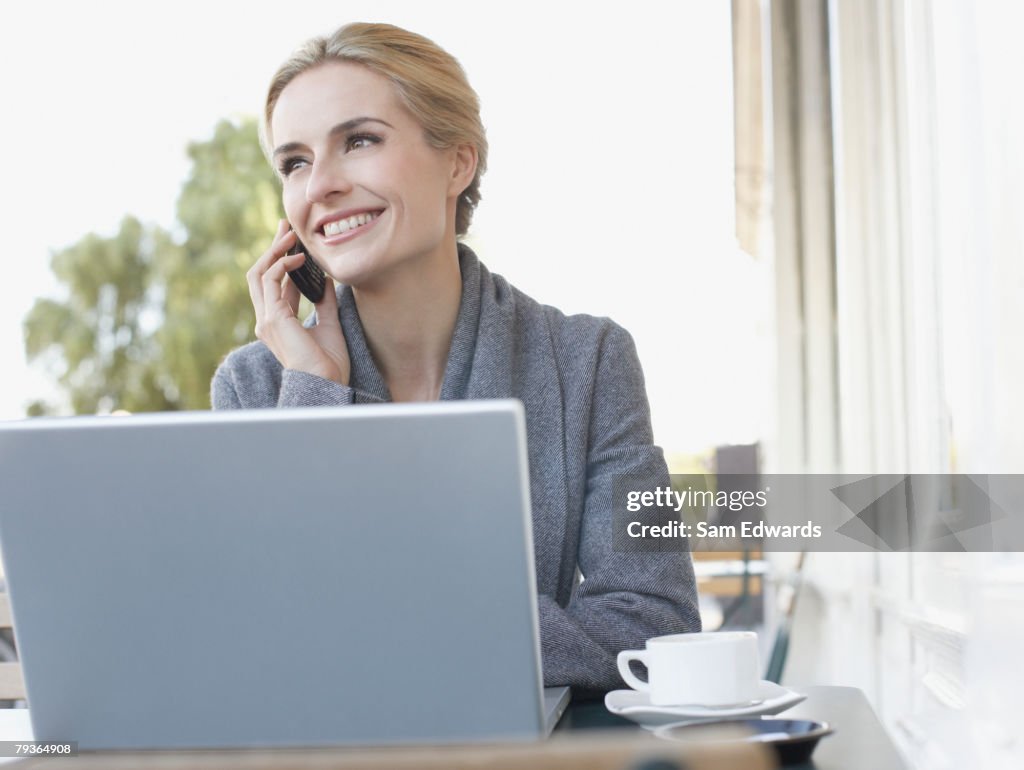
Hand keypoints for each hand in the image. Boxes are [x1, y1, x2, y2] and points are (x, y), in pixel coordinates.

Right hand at [246, 220, 350, 385]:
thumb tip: (326, 280)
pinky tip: (299, 258)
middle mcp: (267, 320)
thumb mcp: (329, 323)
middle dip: (272, 248)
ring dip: (274, 251)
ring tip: (291, 235)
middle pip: (260, 274)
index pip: (274, 284)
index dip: (283, 260)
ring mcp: (266, 320)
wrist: (327, 383)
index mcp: (278, 322)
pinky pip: (269, 281)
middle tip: (286, 226)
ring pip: (259, 274)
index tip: (294, 241)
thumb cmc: (329, 363)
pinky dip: (282, 265)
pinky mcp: (272, 319)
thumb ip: (325, 301)